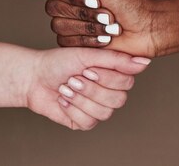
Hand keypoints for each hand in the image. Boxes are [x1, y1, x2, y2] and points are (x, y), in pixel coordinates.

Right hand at [21, 0, 165, 57]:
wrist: (148, 26)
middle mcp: (69, 5)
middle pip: (54, 11)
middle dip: (84, 13)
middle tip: (108, 13)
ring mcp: (73, 25)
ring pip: (60, 28)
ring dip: (89, 27)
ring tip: (110, 26)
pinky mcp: (77, 46)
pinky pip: (67, 44)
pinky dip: (89, 41)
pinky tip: (107, 39)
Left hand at [25, 46, 150, 129]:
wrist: (33, 77)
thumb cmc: (59, 62)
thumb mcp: (88, 56)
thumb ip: (117, 60)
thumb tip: (145, 62)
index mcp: (112, 74)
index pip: (127, 83)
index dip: (107, 78)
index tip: (88, 68)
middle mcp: (108, 91)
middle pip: (118, 100)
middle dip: (92, 89)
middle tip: (74, 78)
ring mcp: (97, 108)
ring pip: (104, 113)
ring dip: (80, 99)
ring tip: (66, 87)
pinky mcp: (84, 122)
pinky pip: (88, 122)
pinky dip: (72, 109)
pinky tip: (63, 100)